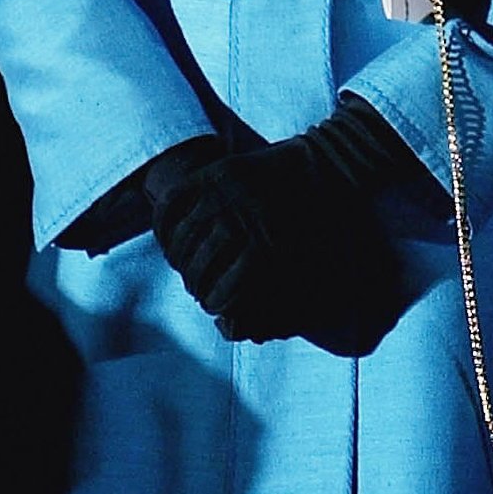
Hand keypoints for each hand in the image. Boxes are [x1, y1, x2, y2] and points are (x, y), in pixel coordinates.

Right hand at [147, 115, 413, 357]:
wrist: (328, 165)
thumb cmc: (322, 230)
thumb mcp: (313, 275)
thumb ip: (276, 312)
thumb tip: (228, 328)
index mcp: (271, 249)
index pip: (225, 295)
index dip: (218, 307)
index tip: (219, 308)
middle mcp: (244, 219)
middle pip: (200, 270)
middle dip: (197, 286)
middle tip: (200, 289)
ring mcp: (226, 192)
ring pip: (181, 240)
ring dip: (179, 261)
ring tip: (187, 268)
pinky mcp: (215, 172)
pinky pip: (172, 205)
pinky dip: (164, 226)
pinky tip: (171, 240)